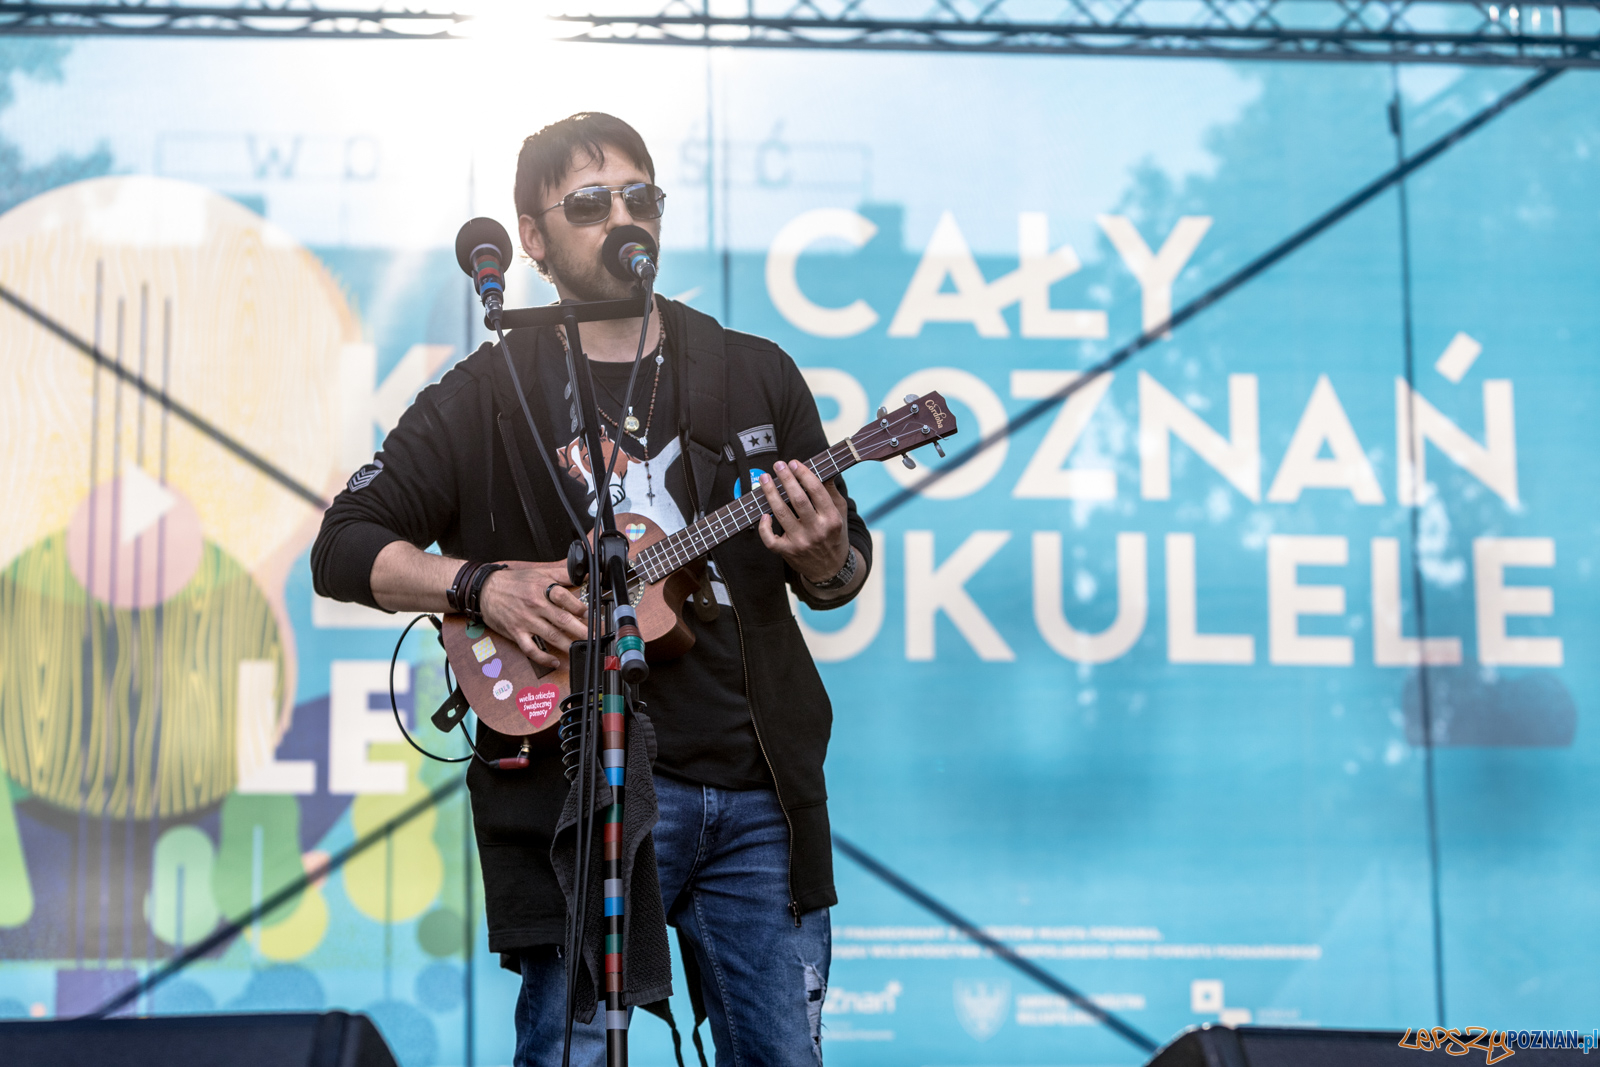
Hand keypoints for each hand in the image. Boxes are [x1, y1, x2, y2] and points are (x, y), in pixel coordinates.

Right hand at [477, 560, 587, 669]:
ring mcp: (526, 621)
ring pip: (551, 636)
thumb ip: (563, 574)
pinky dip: (543, 657)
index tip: (593, 616)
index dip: (582, 608)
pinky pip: (531, 649)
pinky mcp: (516, 633)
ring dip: (568, 645)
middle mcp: (535, 605)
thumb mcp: (539, 572)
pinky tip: (555, 661)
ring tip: (581, 649)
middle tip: (594, 637)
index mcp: (542, 588)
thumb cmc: (514, 582)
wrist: (486, 590)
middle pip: (563, 620)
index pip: (566, 598)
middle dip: (581, 630)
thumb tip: (583, 573)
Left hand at [757, 460, 848, 584]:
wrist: (830, 569)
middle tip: (778, 465)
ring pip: (781, 514)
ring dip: (770, 493)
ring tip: (764, 479)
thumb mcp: (840, 513)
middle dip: (786, 479)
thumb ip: (831, 492)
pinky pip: (770, 539)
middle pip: (798, 500)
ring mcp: (800, 542)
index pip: (817, 491)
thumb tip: (824, 468)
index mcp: (831, 519)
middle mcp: (816, 531)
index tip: (794, 463)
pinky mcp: (787, 552)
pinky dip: (764, 527)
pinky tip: (764, 514)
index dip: (804, 475)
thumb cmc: (833, 535)